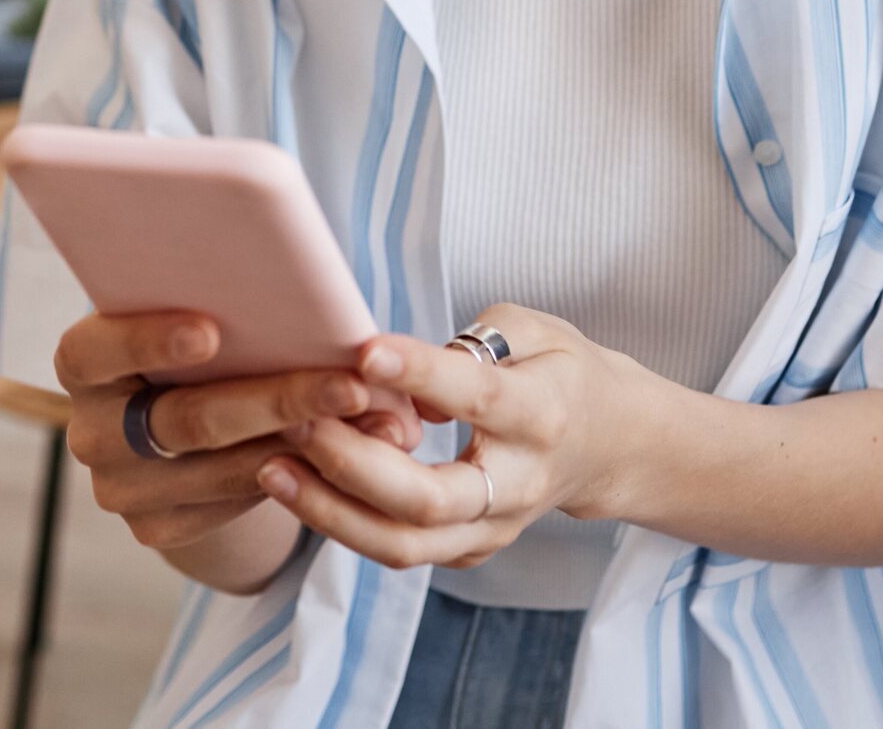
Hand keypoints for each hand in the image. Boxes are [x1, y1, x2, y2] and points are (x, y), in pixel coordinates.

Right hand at [55, 311, 417, 551]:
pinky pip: (234, 504)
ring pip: (222, 469)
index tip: (212, 330)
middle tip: (352, 385)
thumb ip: (236, 304)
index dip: (149, 340)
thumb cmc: (205, 340)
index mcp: (84, 360)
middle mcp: (91, 430)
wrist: (183, 412)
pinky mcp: (157, 526)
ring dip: (310, 445)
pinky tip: (354, 456)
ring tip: (383, 423)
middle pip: (187, 419)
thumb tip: (324, 309)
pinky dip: (298, 477)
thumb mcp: (203, 311)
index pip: (97, 349)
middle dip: (279, 398)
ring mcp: (120, 487)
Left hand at [254, 305, 644, 569]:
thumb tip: (395, 368)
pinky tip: (296, 486)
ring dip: (330, 511)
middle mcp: (520, 482)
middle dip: (354, 464)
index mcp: (542, 412)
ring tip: (271, 466)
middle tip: (297, 421)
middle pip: (429, 498)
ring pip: (405, 545)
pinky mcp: (470, 549)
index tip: (361, 351)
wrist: (611, 444)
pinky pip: (400, 551)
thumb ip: (471, 343)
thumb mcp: (535, 330)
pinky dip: (343, 524)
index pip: (476, 396)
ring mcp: (495, 528)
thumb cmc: (561, 371)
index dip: (419, 373)